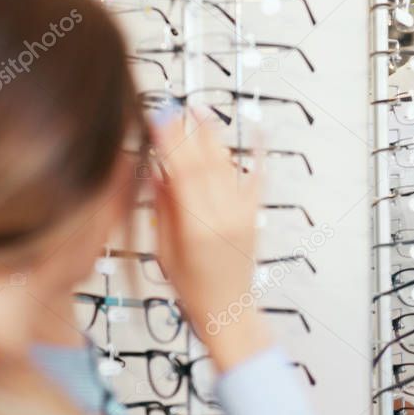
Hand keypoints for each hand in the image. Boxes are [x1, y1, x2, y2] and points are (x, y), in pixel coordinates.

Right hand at [150, 109, 269, 371]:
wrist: (229, 310)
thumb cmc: (191, 288)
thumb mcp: (164, 250)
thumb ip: (163, 208)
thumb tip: (156, 169)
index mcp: (197, 228)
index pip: (183, 174)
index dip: (171, 143)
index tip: (159, 117)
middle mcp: (224, 216)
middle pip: (206, 164)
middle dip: (188, 132)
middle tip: (175, 105)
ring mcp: (244, 213)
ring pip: (227, 167)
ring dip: (213, 136)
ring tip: (200, 110)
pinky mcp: (254, 214)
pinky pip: (256, 177)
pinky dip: (256, 152)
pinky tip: (256, 129)